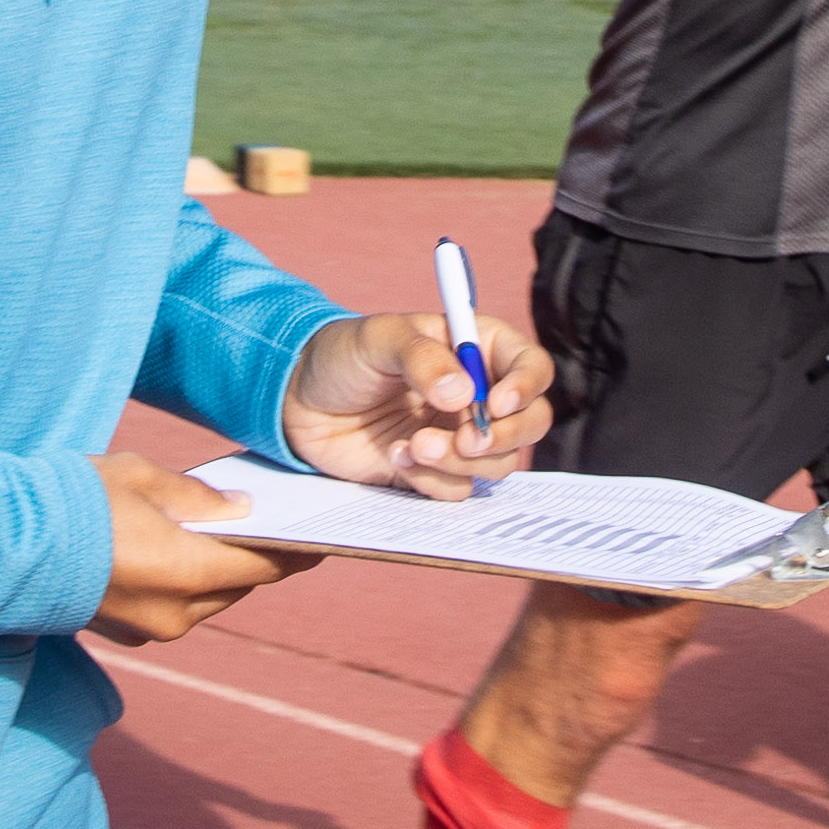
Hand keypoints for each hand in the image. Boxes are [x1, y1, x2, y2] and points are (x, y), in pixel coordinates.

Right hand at [89, 455, 317, 644]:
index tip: (319, 539)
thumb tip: (241, 513)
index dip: (295, 553)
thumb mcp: (144, 478)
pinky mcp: (126, 633)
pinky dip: (187, 584)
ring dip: (220, 573)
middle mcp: (176, 614)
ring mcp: (149, 630)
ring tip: (229, 537)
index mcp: (187, 573)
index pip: (264, 568)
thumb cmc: (75, 499)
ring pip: (208, 601)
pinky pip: (176, 609)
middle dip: (256, 558)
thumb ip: (200, 499)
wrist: (4, 542)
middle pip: (238, 587)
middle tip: (274, 528)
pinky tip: (184, 554)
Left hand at [277, 308, 553, 500]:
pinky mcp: (434, 473)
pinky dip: (432, 481)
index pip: (531, 368)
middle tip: (464, 441)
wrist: (297, 400)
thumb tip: (465, 395)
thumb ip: (423, 359)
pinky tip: (396, 456)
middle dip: (502, 437)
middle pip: (531, 424)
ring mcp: (459, 438)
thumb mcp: (380, 339)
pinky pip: (458, 490)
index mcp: (479, 350)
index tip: (495, 405)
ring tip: (412, 445)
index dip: (525, 389)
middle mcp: (480, 396)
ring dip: (461, 462)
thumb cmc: (343, 354)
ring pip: (498, 464)